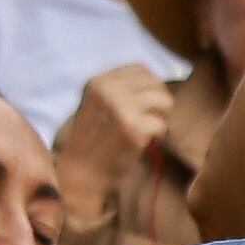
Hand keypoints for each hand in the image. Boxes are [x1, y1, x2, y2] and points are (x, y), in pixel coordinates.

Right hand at [60, 64, 174, 167]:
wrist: (80, 176)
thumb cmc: (91, 143)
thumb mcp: (94, 105)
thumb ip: (117, 90)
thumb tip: (153, 80)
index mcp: (98, 82)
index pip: (140, 68)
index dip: (150, 85)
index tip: (147, 103)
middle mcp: (108, 90)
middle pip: (154, 82)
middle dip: (159, 100)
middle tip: (151, 119)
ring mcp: (121, 108)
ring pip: (163, 100)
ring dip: (162, 117)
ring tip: (150, 130)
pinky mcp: (133, 129)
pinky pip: (162, 124)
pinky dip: (159, 135)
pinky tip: (146, 144)